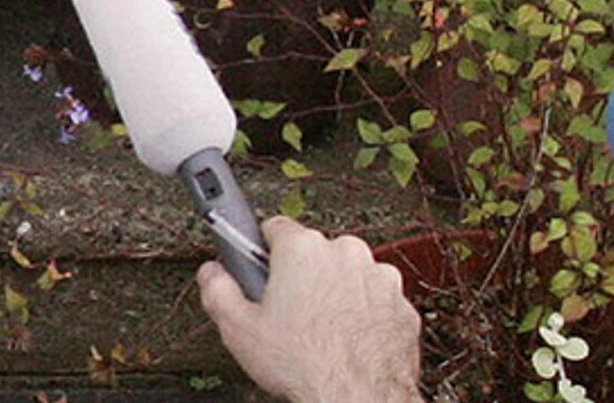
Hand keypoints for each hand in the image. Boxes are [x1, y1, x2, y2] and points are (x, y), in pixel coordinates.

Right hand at [197, 218, 422, 402]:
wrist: (359, 397)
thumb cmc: (307, 365)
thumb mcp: (239, 329)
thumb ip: (218, 290)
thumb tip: (212, 274)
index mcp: (303, 249)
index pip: (274, 227)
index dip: (262, 251)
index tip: (259, 268)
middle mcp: (345, 253)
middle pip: (314, 252)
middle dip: (301, 276)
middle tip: (287, 311)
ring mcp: (378, 277)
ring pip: (347, 274)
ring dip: (335, 293)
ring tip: (319, 331)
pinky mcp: (401, 304)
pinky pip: (374, 299)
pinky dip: (362, 313)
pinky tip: (345, 339)